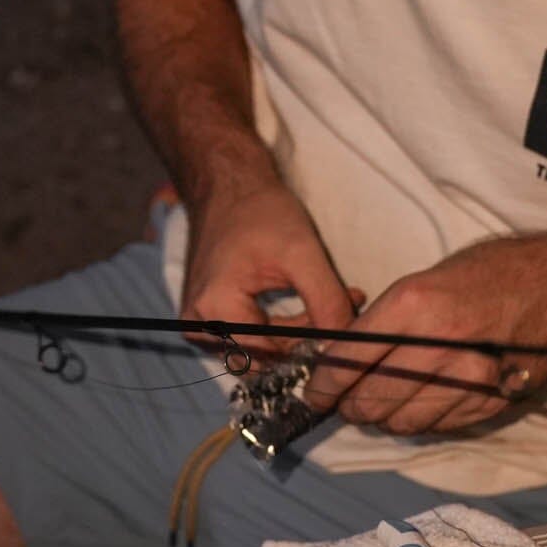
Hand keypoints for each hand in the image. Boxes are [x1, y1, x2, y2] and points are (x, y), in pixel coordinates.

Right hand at [183, 180, 358, 360]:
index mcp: (215, 310)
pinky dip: (282, 326)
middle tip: (344, 306)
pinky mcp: (209, 320)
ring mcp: (201, 325)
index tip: (346, 319)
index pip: (272, 356)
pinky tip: (309, 303)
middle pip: (265, 358)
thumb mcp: (302, 252)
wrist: (230, 188)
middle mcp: (199, 326)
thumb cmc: (260, 212)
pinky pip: (252, 339)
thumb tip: (347, 343)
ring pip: (262, 351)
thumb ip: (326, 301)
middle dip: (308, 336)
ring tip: (331, 299)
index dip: (312, 345)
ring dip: (299, 331)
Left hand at [304, 241, 546, 435]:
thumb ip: (391, 317)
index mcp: (415, 305)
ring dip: (383, 418)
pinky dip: (419, 421)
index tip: (314, 391)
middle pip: (369, 400)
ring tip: (383, 400)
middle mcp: (438, 346)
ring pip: (400, 422)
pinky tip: (421, 401)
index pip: (349, 361)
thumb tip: (348, 354)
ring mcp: (466, 380)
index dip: (323, 384)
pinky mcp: (488, 404)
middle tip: (343, 399)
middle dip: (349, 405)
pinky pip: (435, 427)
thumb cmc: (497, 271)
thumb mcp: (432, 278)